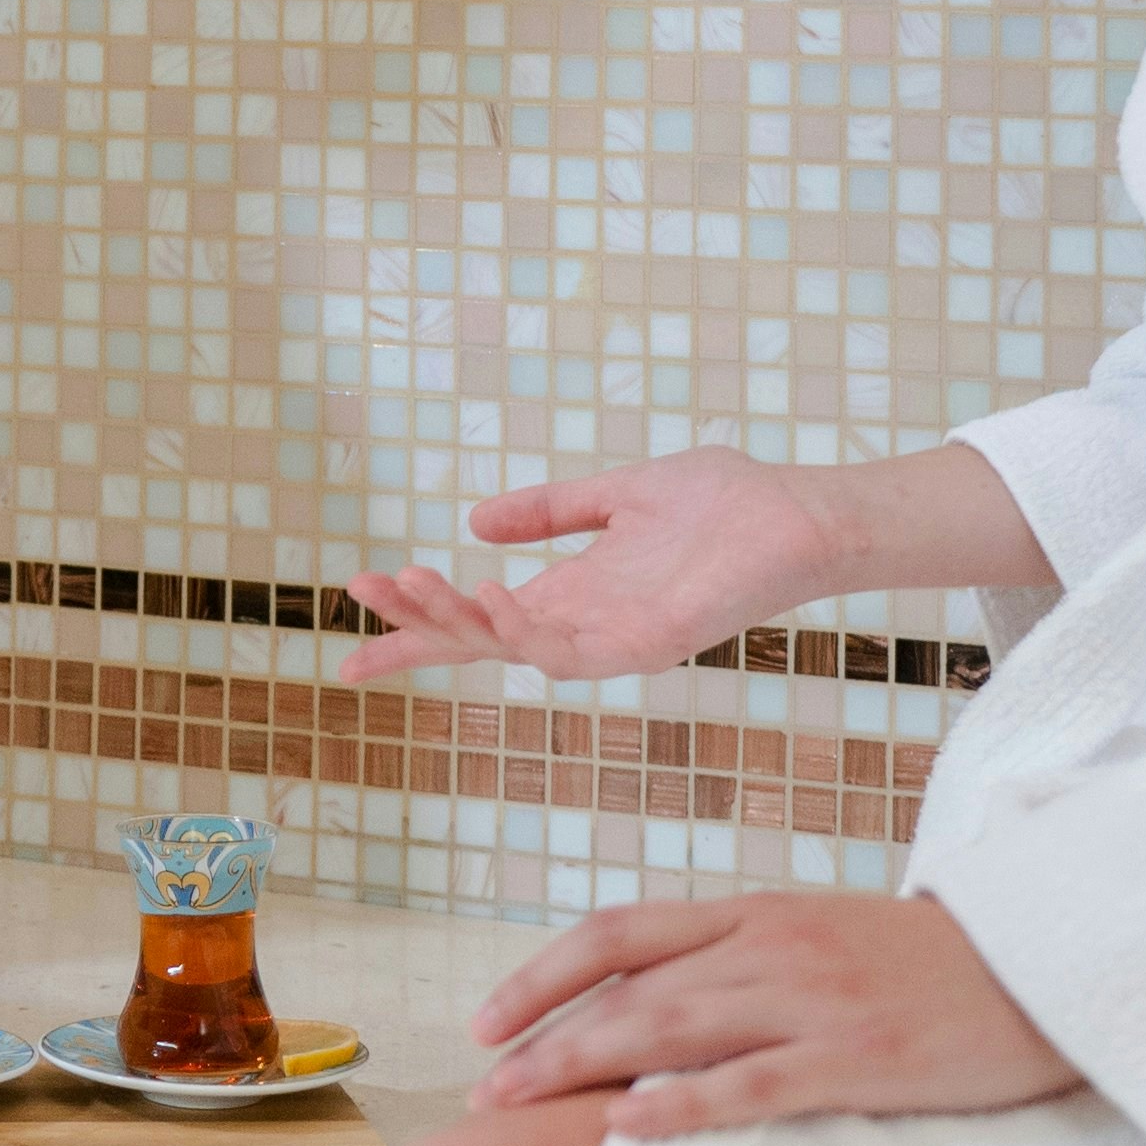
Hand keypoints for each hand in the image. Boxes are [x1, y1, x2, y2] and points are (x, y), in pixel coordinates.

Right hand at [335, 447, 843, 684]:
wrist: (798, 514)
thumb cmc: (725, 503)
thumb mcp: (618, 494)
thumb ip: (552, 510)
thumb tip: (475, 519)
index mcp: (571, 592)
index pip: (476, 621)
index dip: (414, 633)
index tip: (347, 651)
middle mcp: (584, 625)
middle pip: (478, 638)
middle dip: (415, 623)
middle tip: (362, 587)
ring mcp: (613, 639)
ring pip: (513, 646)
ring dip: (458, 620)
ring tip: (413, 580)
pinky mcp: (649, 643)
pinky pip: (573, 650)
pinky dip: (526, 630)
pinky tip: (492, 595)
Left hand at [469, 892, 1076, 1138]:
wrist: (1042, 966)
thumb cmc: (930, 966)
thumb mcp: (824, 941)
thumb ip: (746, 962)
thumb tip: (661, 1002)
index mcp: (758, 914)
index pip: (621, 933)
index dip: (543, 972)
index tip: (488, 1018)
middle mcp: (771, 946)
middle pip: (628, 986)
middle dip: (542, 1034)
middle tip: (481, 1082)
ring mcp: (812, 1000)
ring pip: (670, 1027)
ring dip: (580, 1065)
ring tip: (518, 1101)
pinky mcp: (857, 1058)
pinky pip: (751, 1082)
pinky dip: (682, 1101)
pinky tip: (627, 1123)